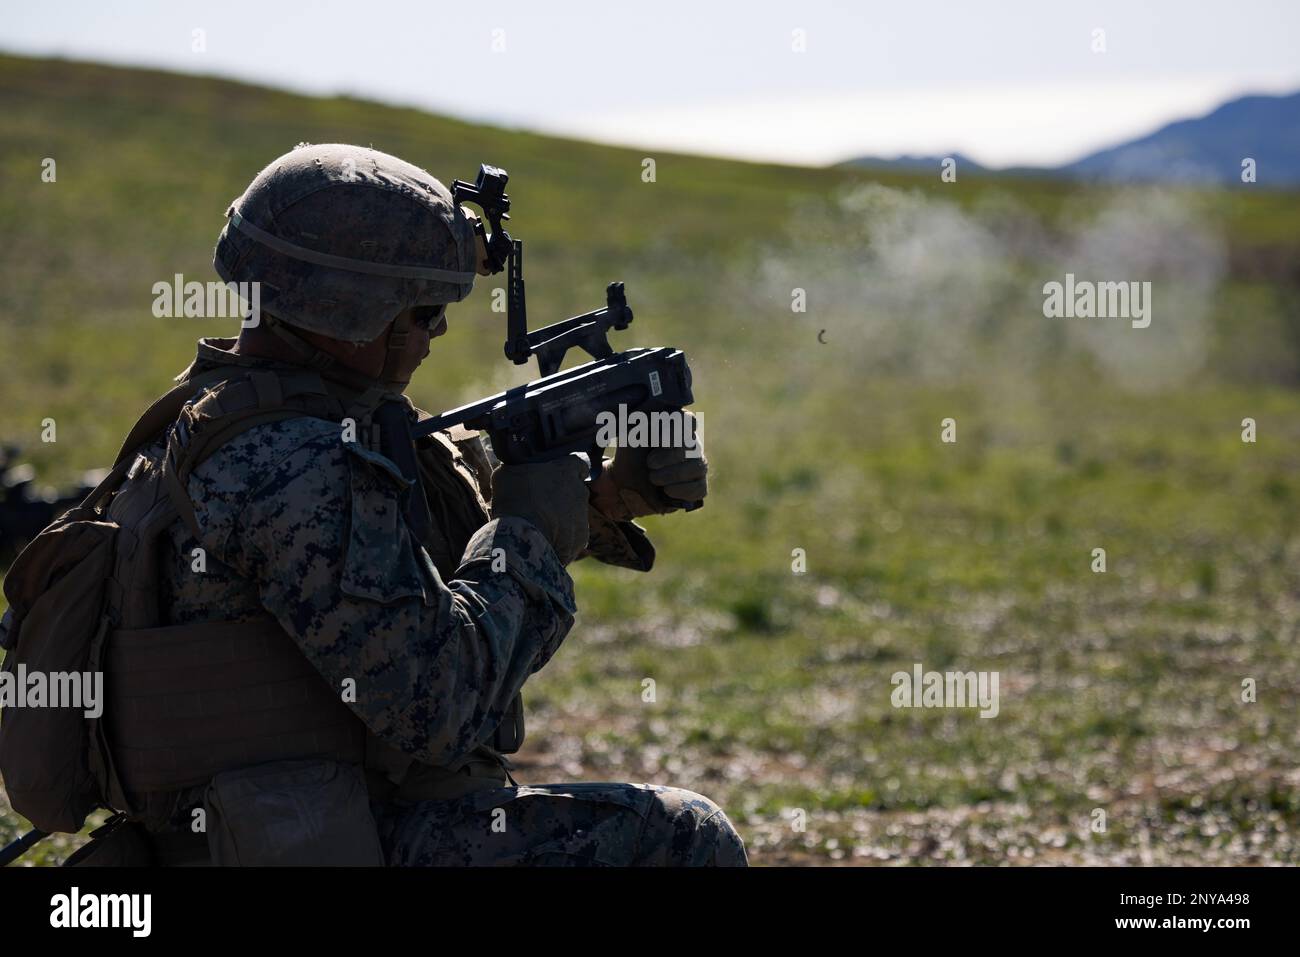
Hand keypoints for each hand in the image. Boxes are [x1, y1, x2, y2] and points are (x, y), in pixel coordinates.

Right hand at [490, 453, 590, 563]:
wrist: (522, 535)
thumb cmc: (513, 499)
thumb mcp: (507, 473)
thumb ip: (519, 469)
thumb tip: (516, 472)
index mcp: (566, 470)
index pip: (577, 465)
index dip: (568, 471)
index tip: (560, 477)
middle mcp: (579, 491)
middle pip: (576, 491)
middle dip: (563, 497)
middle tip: (542, 504)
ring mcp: (582, 515)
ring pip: (574, 515)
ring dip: (561, 519)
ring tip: (538, 526)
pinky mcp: (581, 538)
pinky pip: (572, 536)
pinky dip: (561, 539)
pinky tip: (543, 540)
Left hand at [589, 412, 707, 520]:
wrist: (626, 484)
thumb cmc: (631, 454)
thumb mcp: (631, 433)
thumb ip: (638, 418)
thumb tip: (643, 404)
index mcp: (677, 427)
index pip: (687, 420)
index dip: (675, 428)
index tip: (656, 439)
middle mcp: (691, 444)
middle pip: (692, 446)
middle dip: (669, 456)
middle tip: (650, 463)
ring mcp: (697, 465)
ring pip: (698, 467)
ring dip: (672, 474)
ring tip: (653, 478)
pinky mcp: (697, 487)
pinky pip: (699, 488)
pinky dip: (681, 490)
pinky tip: (666, 490)